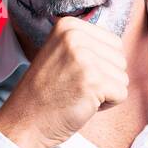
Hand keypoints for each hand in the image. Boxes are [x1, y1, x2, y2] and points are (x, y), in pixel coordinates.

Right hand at [0, 16, 128, 147]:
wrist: (25, 121)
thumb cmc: (45, 94)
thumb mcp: (60, 54)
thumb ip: (86, 44)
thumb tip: (117, 45)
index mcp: (68, 26)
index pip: (112, 42)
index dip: (100, 64)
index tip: (75, 74)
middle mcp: (75, 37)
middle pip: (120, 58)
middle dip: (105, 78)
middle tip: (76, 87)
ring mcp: (84, 58)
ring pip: (122, 76)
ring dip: (106, 92)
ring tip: (78, 95)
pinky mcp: (93, 81)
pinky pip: (121, 93)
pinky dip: (107, 105)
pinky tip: (83, 104)